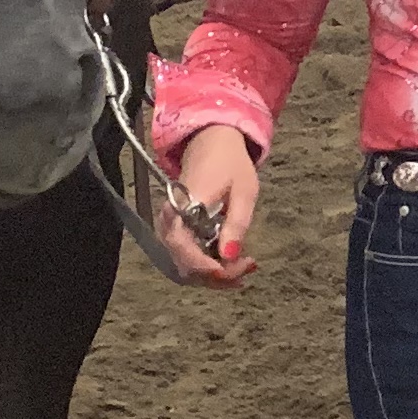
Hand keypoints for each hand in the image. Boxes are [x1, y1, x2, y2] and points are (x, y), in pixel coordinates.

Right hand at [152, 124, 261, 286]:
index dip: (204, 266)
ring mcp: (171, 227)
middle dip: (216, 275)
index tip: (231, 272)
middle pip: (183, 263)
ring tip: (244, 267)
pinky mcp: (177, 231)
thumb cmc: (230, 163)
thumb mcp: (244, 191)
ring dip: (213, 275)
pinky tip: (230, 264)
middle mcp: (169, 220)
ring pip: (185, 265)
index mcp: (182, 205)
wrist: (212, 142)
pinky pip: (187, 257)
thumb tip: (230, 257)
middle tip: (248, 267)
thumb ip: (236, 224)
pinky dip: (208, 266)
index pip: (182, 246)